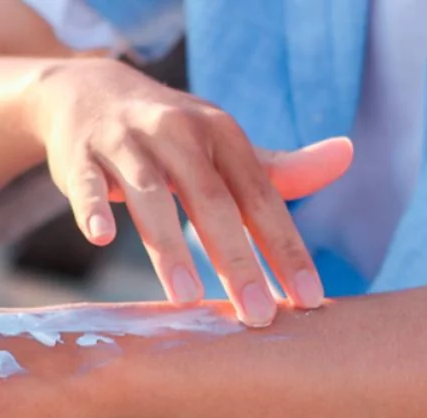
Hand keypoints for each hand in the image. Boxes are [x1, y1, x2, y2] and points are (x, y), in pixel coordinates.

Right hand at [28, 58, 352, 325]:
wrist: (91, 92)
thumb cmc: (171, 133)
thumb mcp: (223, 143)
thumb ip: (278, 165)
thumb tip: (346, 155)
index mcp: (222, 134)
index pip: (261, 197)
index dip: (285, 249)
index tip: (308, 300)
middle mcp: (178, 132)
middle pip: (212, 200)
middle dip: (237, 260)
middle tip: (255, 317)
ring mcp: (126, 141)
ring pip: (150, 195)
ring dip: (169, 247)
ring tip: (188, 298)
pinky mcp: (80, 154)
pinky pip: (87, 184)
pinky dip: (94, 207)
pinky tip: (101, 238)